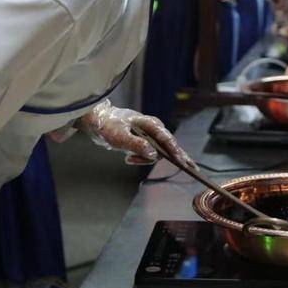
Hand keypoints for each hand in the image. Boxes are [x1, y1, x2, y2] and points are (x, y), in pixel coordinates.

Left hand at [77, 100, 196, 170]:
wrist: (98, 121)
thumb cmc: (108, 126)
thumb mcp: (120, 137)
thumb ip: (137, 145)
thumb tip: (153, 154)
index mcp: (150, 123)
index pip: (167, 139)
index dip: (176, 151)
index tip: (183, 161)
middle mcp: (153, 128)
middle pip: (167, 145)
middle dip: (173, 156)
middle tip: (190, 166)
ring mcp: (149, 134)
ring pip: (156, 152)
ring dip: (143, 159)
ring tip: (128, 159)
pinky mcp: (143, 140)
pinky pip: (148, 153)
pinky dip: (140, 158)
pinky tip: (128, 158)